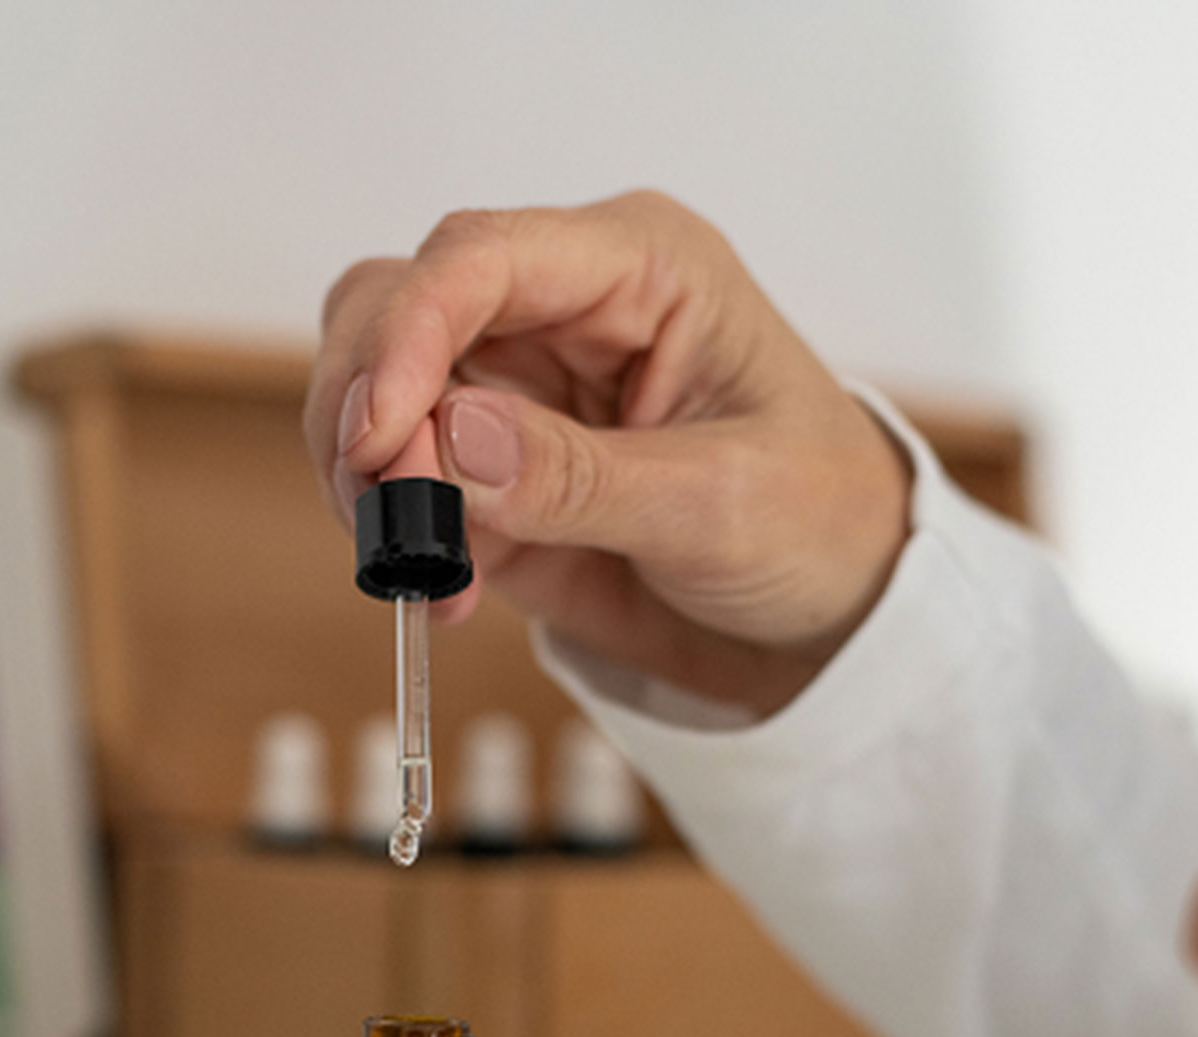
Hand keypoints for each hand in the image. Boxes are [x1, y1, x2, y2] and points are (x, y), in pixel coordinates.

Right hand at [307, 192, 911, 714]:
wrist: (829, 617)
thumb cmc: (819, 523)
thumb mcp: (721, 504)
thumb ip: (580, 476)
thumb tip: (454, 442)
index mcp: (639, 268)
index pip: (479, 258)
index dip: (408, 333)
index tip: (377, 436)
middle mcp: (559, 307)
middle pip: (394, 304)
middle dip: (367, 406)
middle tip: (389, 514)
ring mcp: (513, 387)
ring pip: (370, 386)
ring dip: (369, 480)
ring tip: (425, 570)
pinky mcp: (486, 468)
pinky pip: (395, 481)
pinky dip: (395, 537)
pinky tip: (446, 594)